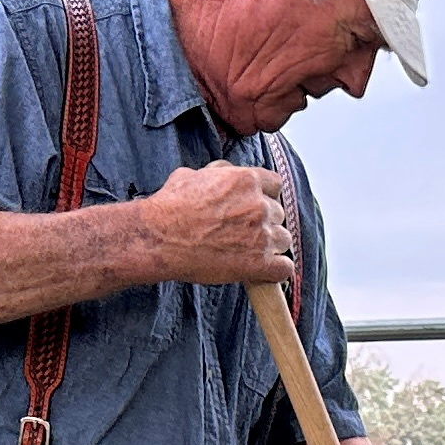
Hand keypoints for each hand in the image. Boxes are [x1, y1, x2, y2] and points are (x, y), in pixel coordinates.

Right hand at [135, 158, 300, 290]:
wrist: (160, 238)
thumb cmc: (170, 207)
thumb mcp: (193, 175)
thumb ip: (219, 175)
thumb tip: (225, 174)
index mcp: (246, 180)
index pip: (275, 185)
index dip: (266, 196)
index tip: (256, 205)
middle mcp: (259, 206)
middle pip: (278, 214)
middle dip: (264, 222)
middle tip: (244, 231)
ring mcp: (261, 235)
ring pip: (284, 239)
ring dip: (271, 245)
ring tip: (250, 251)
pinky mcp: (259, 264)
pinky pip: (284, 268)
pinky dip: (275, 271)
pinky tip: (262, 270)